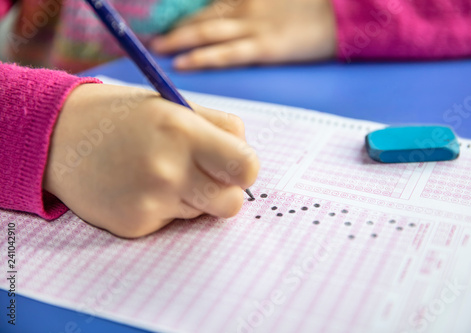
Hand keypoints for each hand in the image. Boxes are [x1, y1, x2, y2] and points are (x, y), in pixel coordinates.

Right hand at [43, 84, 259, 237]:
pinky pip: (172, 222)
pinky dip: (164, 208)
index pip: (247, 168)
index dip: (245, 169)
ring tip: (160, 174)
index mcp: (184, 132)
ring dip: (192, 197)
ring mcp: (150, 202)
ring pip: (203, 213)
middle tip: (202, 174)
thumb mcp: (174, 105)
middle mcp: (169, 170)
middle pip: (232, 202)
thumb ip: (220, 129)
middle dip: (224, 191)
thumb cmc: (125, 117)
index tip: (234, 166)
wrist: (59, 136)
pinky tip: (138, 188)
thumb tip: (248, 164)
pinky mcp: (135, 225)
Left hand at [151, 0, 335, 69]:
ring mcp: (253, 27)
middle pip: (200, 17)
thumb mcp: (276, 0)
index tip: (161, 19)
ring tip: (156, 49)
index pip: (207, 4)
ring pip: (207, 33)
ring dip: (178, 40)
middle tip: (147, 36)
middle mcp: (244, 9)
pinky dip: (203, 58)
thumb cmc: (311, 6)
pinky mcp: (264, 47)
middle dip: (173, 27)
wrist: (342, 14)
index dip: (183, 12)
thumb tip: (229, 11)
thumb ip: (249, 3)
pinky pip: (226, 54)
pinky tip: (182, 63)